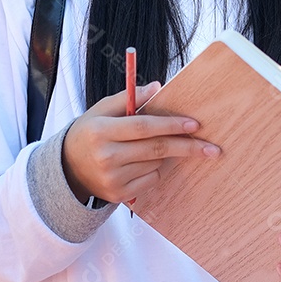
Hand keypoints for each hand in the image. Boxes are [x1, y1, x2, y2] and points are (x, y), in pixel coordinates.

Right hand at [61, 81, 220, 204]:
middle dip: (187, 147)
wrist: (68, 169)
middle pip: (156, 149)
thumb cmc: (91, 132)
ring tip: (158, 147)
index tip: (195, 124)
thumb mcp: (102, 109)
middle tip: (212, 148)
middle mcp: (106, 156)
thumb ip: (129, 97)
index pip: (144, 126)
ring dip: (167, 154)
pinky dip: (156, 170)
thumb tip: (158, 86)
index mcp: (101, 131)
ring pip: (156, 164)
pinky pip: (151, 180)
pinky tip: (144, 163)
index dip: (171, 125)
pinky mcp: (119, 195)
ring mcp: (112, 179)